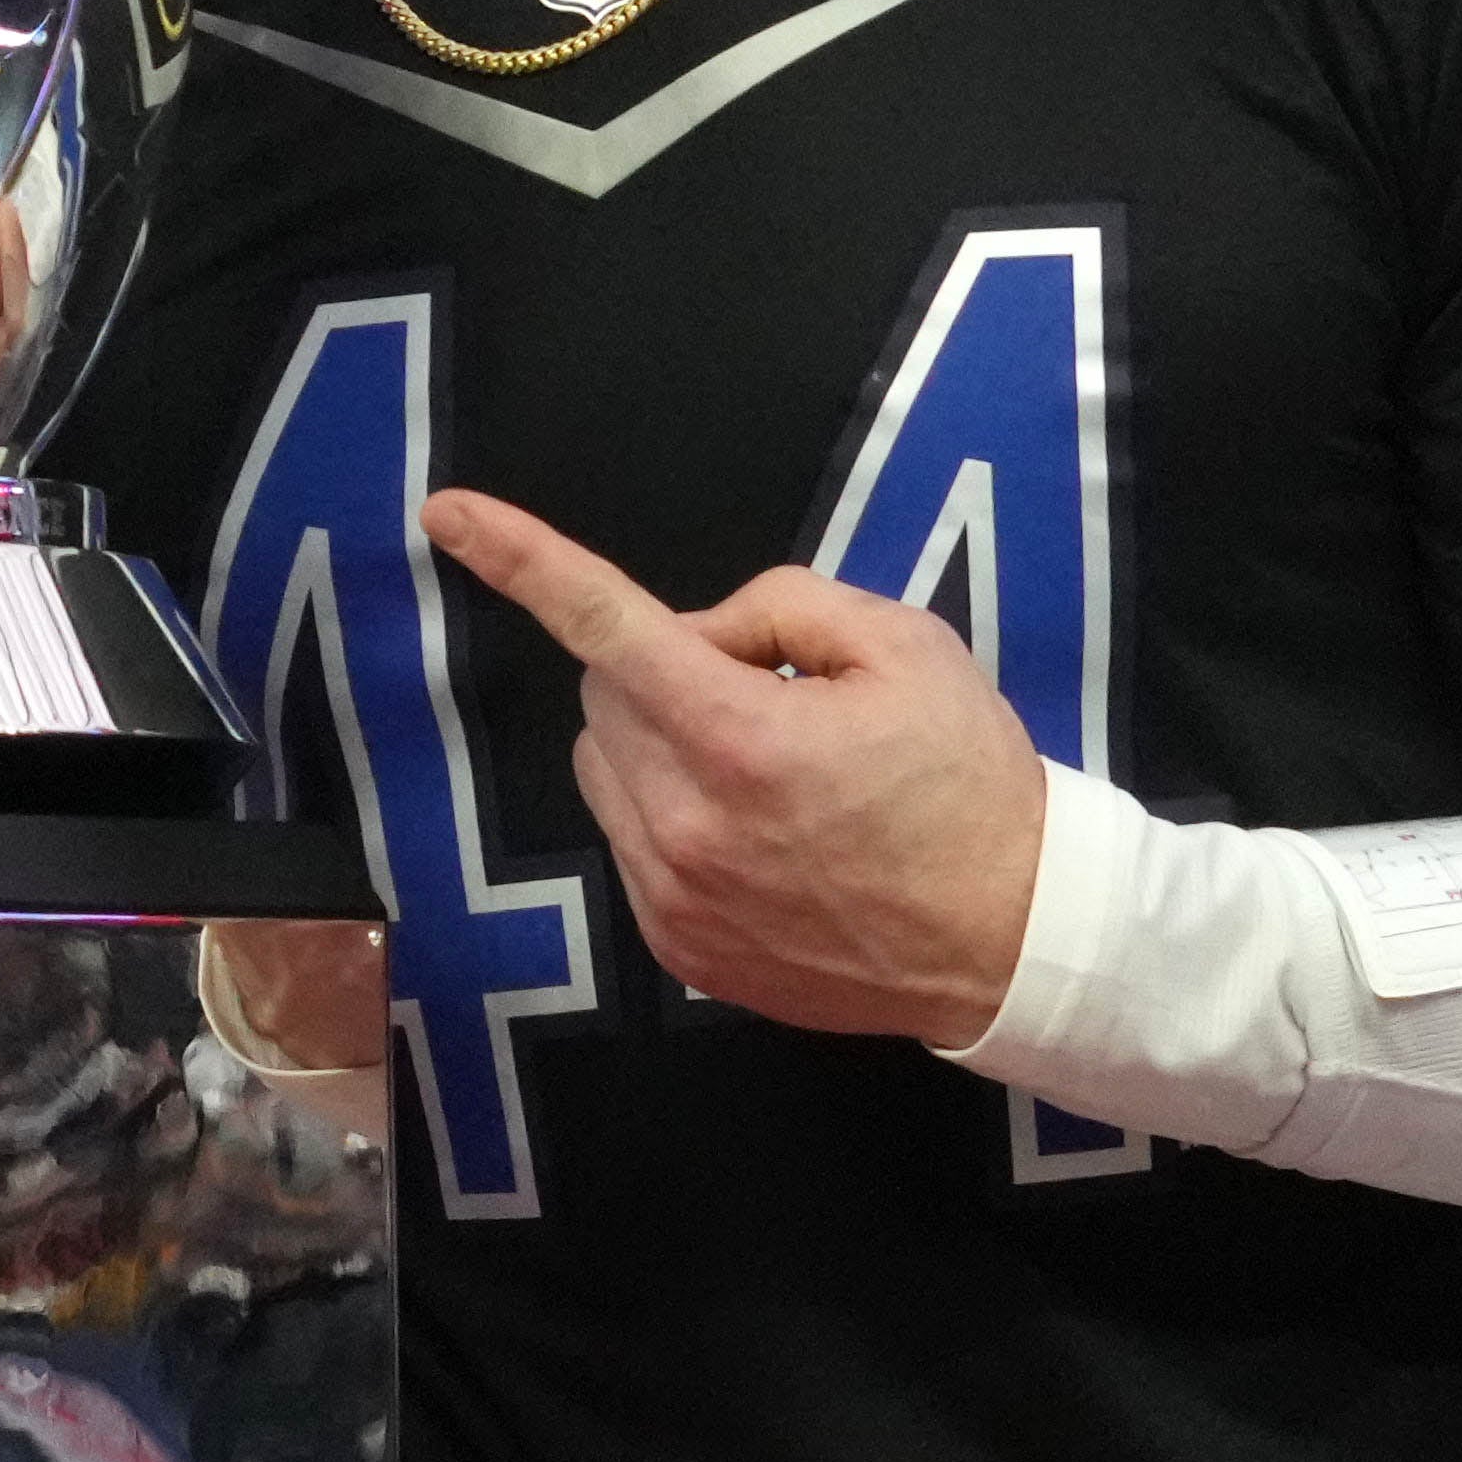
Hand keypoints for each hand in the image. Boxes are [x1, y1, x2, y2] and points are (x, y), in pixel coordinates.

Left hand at [419, 490, 1047, 1049]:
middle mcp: (685, 824)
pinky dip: (671, 814)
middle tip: (768, 690)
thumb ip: (783, 606)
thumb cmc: (970, 783)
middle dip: (661, 669)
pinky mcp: (679, 949)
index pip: (604, 624)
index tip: (447, 513)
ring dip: (658, 742)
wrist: (1014, 940)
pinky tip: (763, 834)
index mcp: (739, 736)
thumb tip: (701, 633)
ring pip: (605, 771)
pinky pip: (630, 844)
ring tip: (769, 768)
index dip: (521, 558)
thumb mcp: (905, 645)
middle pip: (602, 697)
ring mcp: (674, 897)